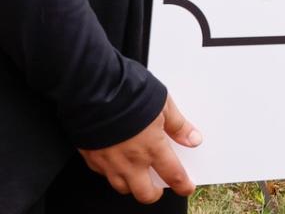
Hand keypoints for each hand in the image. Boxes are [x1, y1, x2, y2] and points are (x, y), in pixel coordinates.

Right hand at [80, 95, 201, 202]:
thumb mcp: (163, 103)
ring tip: (137, 174)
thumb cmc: (128, 93)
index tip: (186, 187)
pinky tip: (116, 160)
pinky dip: (112, 172)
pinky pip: (104, 174)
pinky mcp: (91, 158)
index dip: (183, 185)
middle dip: (154, 193)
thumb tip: (193, 139)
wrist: (94, 90)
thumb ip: (178, 125)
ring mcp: (109, 163)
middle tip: (158, 186)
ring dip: (132, 184)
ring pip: (122, 188)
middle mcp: (131, 161)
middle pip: (145, 193)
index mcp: (152, 147)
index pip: (173, 175)